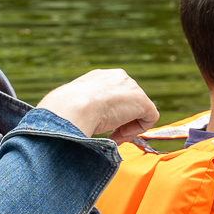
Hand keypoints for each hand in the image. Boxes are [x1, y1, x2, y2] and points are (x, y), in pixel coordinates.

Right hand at [38, 69, 157, 142]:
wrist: (72, 107)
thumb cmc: (65, 110)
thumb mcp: (72, 106)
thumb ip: (80, 109)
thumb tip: (69, 123)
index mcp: (100, 77)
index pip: (112, 95)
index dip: (107, 114)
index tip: (98, 126)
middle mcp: (118, 77)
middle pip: (128, 103)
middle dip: (120, 120)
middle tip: (107, 134)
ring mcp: (132, 88)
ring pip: (138, 111)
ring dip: (126, 127)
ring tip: (112, 136)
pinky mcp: (142, 101)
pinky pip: (148, 118)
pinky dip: (136, 131)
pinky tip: (119, 135)